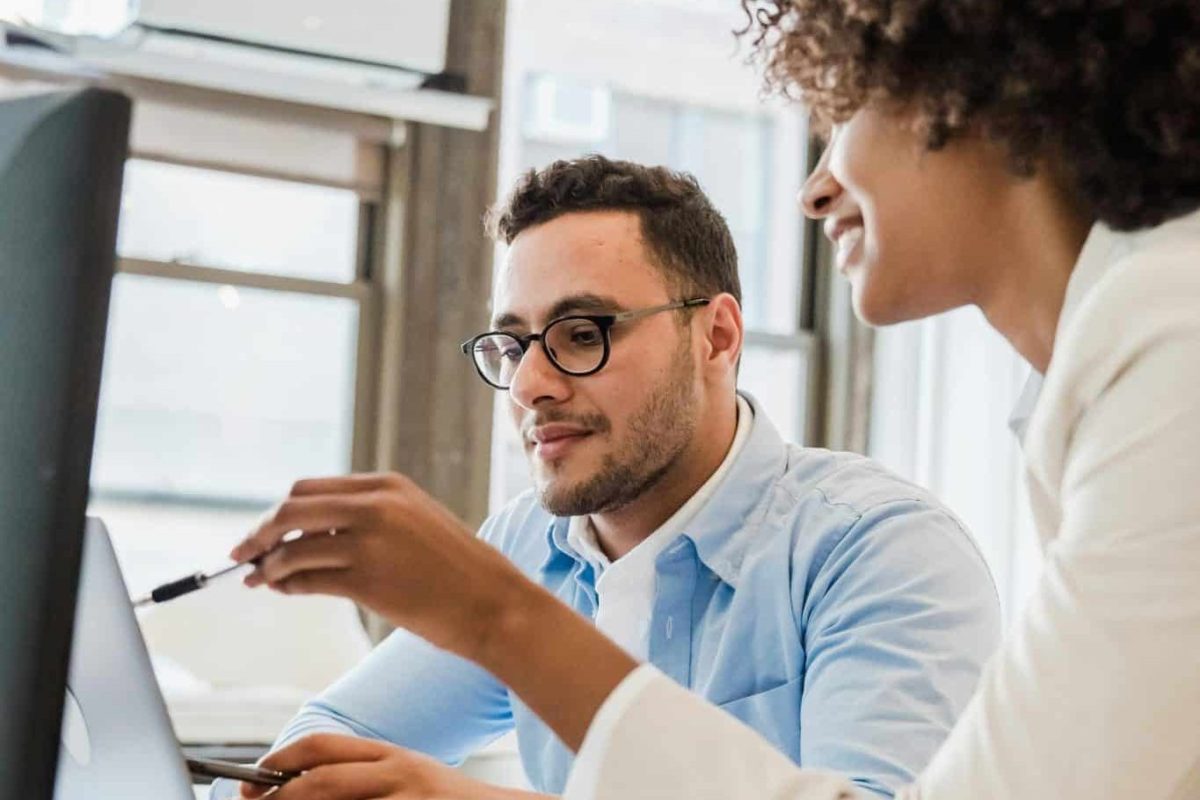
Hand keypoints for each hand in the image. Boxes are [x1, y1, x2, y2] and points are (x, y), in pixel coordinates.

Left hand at [230, 472, 534, 659]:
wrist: (493, 601)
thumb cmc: (456, 568)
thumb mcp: (415, 522)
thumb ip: (368, 517)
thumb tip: (307, 535)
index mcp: (386, 487)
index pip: (309, 489)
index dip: (277, 512)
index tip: (261, 531)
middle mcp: (375, 507)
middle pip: (291, 509)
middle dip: (260, 532)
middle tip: (242, 554)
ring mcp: (370, 543)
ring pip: (293, 548)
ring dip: (269, 565)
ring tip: (260, 579)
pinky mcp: (368, 581)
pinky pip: (308, 580)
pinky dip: (286, 586)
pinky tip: (282, 590)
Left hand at [238, 734, 549, 799]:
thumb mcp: (407, 777)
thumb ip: (365, 776)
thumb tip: (299, 784)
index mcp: (390, 754)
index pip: (323, 746)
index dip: (281, 759)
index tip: (255, 776)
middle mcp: (397, 772)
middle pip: (320, 779)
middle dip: (277, 795)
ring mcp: (405, 798)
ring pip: (331, 799)